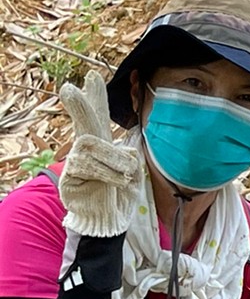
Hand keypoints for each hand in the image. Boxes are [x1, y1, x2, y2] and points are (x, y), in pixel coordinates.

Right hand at [57, 70, 139, 238]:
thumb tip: (126, 147)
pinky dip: (108, 173)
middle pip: (84, 123)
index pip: (98, 117)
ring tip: (125, 175)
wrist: (110, 221)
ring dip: (113, 159)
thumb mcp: (131, 172)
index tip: (92, 76)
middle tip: (68, 88)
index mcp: (103, 145)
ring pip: (91, 145)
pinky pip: (87, 165)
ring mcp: (75, 162)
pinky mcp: (68, 178)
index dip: (95, 97)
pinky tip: (116, 182)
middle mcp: (87, 150)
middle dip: (80, 105)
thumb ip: (128, 156)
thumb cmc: (120, 196)